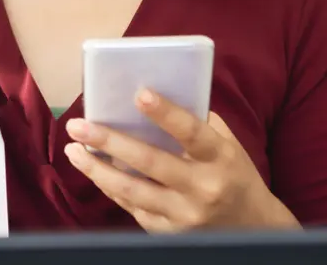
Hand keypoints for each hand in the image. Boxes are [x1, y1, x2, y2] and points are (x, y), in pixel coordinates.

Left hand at [65, 89, 298, 231]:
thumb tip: (149, 94)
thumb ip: (194, 121)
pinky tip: (92, 170)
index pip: (191, 131)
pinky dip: (110, 188)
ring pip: (133, 191)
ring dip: (97, 170)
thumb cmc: (232, 172)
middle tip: (78, 125)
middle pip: (150, 162)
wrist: (254, 229)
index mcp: (219, 157)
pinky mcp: (171, 234)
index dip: (165, 113)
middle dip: (109, 142)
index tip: (140, 93)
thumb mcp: (225, 143)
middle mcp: (203, 187)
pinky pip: (133, 208)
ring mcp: (186, 216)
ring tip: (72, 150)